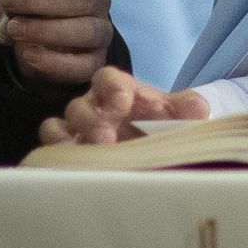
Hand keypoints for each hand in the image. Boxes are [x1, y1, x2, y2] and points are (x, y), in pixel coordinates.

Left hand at [0, 0, 114, 85]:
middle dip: (46, 2)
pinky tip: (29, 53)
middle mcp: (100, 5)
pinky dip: (54, 61)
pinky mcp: (92, 64)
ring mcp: (99, 35)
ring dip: (47, 29)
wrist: (21, 43)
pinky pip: (83, 66)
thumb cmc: (28, 3)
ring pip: (87, 31)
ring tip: (15, 28)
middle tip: (13, 2)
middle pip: (87, 2)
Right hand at [38, 65, 209, 144]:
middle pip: (81, 106)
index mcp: (117, 91)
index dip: (112, 87)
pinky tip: (66, 168)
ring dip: (68, 141)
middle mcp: (92, 108)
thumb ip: (185, 109)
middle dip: (92, 121)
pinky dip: (53, 158)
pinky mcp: (64, 154)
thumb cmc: (157, 123)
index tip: (123, 99)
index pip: (106, 78)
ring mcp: (74, 132)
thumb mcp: (172, 115)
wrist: (149, 145)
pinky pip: (48, 152)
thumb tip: (200, 109)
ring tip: (86, 156)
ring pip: (57, 127)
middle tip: (106, 139)